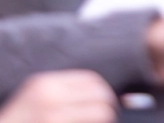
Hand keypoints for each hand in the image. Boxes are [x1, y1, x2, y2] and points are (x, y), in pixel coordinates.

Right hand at [0, 72, 115, 122]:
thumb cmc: (18, 119)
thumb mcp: (34, 95)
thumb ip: (60, 90)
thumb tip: (97, 91)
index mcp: (46, 83)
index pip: (89, 79)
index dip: (102, 88)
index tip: (106, 98)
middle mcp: (51, 97)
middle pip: (99, 94)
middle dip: (108, 104)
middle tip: (111, 112)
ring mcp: (55, 116)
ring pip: (100, 113)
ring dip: (106, 117)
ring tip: (105, 120)